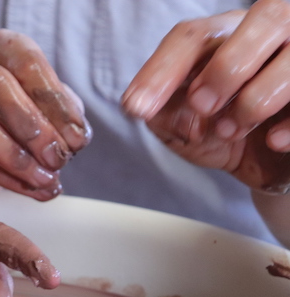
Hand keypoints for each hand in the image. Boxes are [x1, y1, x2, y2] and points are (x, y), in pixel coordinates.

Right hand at [0, 29, 91, 198]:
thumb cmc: (16, 113)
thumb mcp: (46, 105)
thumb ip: (63, 115)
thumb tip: (74, 139)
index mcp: (2, 47)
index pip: (28, 64)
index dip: (56, 102)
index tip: (78, 137)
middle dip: (33, 127)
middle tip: (59, 157)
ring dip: (14, 156)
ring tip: (45, 178)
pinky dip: (5, 178)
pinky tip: (30, 188)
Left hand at [122, 0, 289, 191]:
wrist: (269, 166)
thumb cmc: (224, 136)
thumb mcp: (184, 129)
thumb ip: (164, 114)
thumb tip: (149, 108)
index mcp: (228, 35)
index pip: (193, 36)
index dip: (162, 70)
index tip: (136, 107)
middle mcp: (273, 32)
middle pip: (264, 17)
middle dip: (226, 68)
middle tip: (202, 106)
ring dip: (256, 99)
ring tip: (231, 130)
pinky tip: (273, 142)